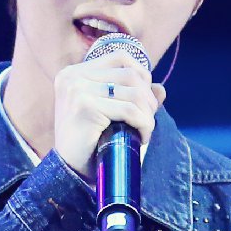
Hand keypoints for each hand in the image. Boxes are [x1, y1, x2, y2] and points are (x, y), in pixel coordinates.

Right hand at [52, 49, 165, 178]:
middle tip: (148, 120)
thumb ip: (132, 97)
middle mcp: (73, 77)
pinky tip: (142, 137)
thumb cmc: (89, 144)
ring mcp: (77, 90)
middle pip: (130, 74)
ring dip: (148, 113)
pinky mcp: (85, 107)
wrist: (69, 172)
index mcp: (74, 73)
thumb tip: (161, 89)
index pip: (119, 57)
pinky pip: (129, 110)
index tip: (145, 100)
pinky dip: (144, 124)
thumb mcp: (109, 114)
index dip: (141, 75)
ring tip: (145, 130)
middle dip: (148, 98)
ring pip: (133, 92)